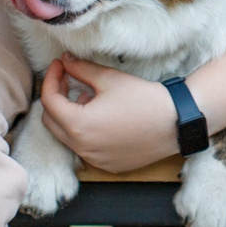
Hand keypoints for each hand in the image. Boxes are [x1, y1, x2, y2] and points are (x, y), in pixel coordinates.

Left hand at [39, 56, 184, 172]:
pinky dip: (84, 133)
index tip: (60, 65)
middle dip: (55, 99)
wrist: (176, 123)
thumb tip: (65, 61)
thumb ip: (81, 69)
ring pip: (67, 137)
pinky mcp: (108, 165)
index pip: (49, 101)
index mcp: (78, 125)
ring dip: (69, 116)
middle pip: (51, 122)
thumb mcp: (109, 79)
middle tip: (68, 80)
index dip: (51, 79)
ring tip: (87, 98)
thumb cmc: (143, 99)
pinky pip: (85, 149)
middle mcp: (82, 148)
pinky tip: (101, 118)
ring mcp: (95, 160)